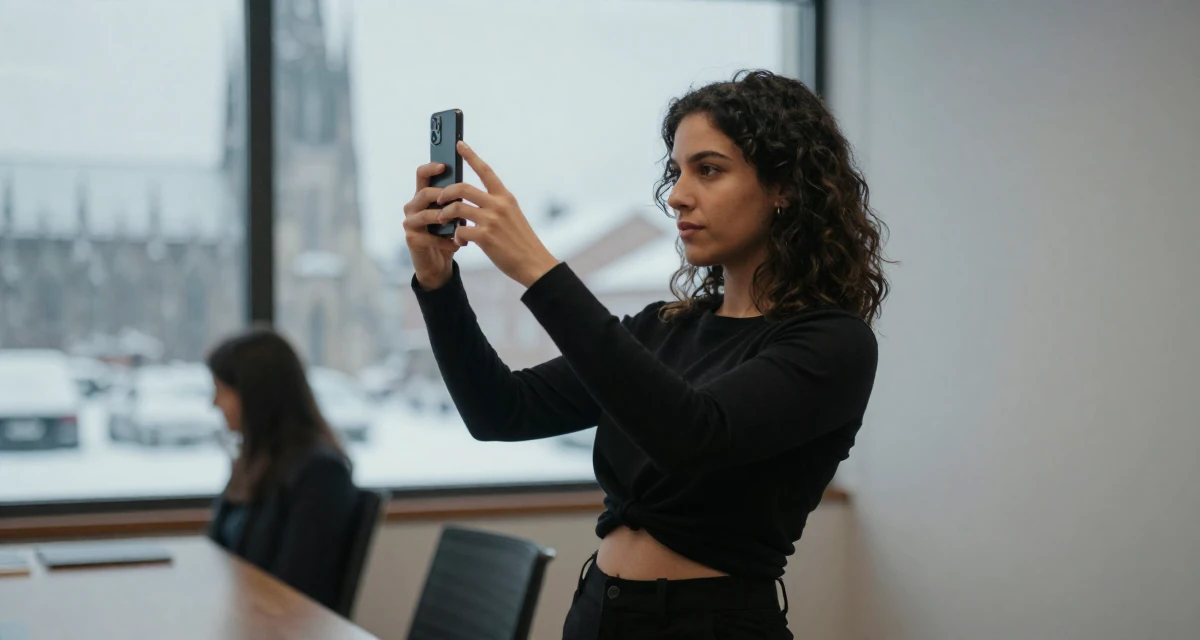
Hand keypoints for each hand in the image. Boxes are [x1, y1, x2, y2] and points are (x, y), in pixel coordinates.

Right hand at [402, 162, 460, 289]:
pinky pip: (429, 236)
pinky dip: (446, 240)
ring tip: (460, 225)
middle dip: (443, 196)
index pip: (422, 174)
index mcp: (423, 196)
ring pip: (426, 214)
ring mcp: (409, 223)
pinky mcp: (411, 239)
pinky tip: (458, 244)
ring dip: (446, 219)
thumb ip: (456, 201)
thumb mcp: (454, 215)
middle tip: (460, 201)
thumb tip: (472, 187)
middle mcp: (412, 206)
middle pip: (424, 192)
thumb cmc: (448, 235)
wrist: (439, 264)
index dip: (431, 167)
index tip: (444, 165)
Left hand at [435, 141, 559, 287]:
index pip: (485, 170)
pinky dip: (456, 237)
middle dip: (445, 192)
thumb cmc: (522, 241)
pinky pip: (460, 231)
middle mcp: (498, 205)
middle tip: (438, 199)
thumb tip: (472, 201)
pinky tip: (460, 242)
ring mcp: (491, 220)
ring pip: (456, 208)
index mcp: (505, 197)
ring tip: (442, 221)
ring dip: (445, 215)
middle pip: (462, 188)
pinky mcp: (485, 237)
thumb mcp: (513, 216)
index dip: (471, 156)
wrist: (534, 263)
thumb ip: (496, 205)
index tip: (459, 144)